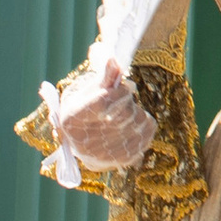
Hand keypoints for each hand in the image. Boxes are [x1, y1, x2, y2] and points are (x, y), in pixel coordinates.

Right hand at [53, 55, 154, 170]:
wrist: (84, 144)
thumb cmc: (82, 110)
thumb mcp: (84, 91)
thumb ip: (102, 78)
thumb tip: (114, 60)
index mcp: (72, 120)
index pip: (104, 101)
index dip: (119, 90)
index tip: (124, 86)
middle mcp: (87, 142)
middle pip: (123, 112)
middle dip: (127, 99)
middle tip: (123, 96)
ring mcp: (107, 154)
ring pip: (138, 120)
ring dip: (136, 109)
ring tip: (124, 110)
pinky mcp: (124, 159)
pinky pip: (148, 130)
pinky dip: (144, 121)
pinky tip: (131, 122)